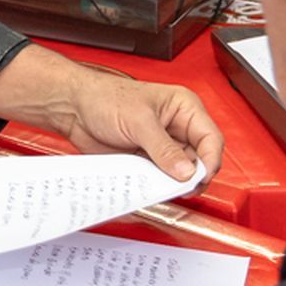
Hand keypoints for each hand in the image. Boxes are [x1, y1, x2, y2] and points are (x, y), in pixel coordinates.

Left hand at [0, 46, 223, 182]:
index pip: (211, 139)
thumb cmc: (104, 98)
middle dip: (192, 176)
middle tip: (180, 188)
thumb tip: (186, 171)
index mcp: (184, 108)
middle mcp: (177, 127)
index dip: (210, 161)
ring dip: (172, 183)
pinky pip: (160, 178)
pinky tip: (148, 186)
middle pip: (200, 160)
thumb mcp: (139, 121)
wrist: (75, 108)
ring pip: (181, 173)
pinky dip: (157, 186)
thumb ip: (164, 148)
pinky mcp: (147, 160)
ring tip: (160, 185)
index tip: (199, 178)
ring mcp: (163, 145)